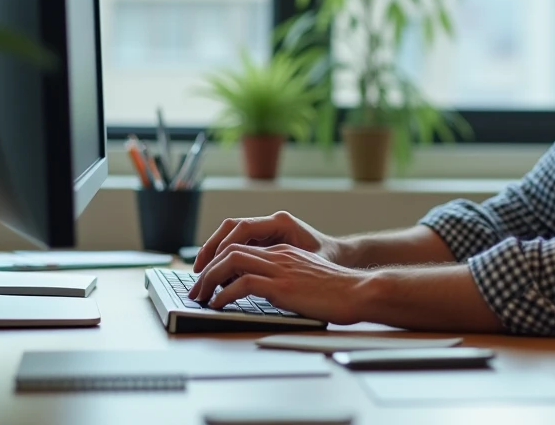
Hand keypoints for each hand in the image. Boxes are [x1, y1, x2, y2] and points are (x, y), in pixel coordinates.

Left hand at [187, 243, 368, 325]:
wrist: (358, 291)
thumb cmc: (339, 292)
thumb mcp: (308, 281)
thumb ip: (287, 282)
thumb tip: (268, 295)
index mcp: (284, 253)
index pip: (242, 248)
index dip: (220, 262)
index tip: (208, 279)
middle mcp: (278, 255)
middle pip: (230, 250)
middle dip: (207, 269)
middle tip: (196, 289)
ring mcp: (279, 268)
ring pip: (231, 262)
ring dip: (209, 279)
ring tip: (200, 296)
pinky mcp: (281, 285)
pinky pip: (242, 284)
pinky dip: (224, 294)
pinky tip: (217, 305)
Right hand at [193, 210, 339, 271]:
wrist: (342, 256)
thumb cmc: (329, 260)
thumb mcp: (309, 264)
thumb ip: (283, 266)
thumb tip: (253, 276)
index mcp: (281, 223)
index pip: (243, 228)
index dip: (223, 247)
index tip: (211, 266)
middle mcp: (271, 222)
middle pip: (231, 229)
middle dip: (211, 249)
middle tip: (198, 272)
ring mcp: (267, 230)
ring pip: (231, 236)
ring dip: (214, 254)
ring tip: (202, 275)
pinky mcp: (265, 241)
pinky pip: (239, 246)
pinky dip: (225, 259)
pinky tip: (218, 276)